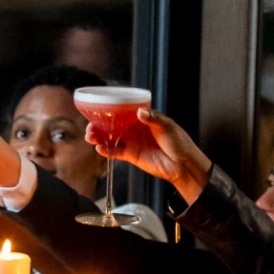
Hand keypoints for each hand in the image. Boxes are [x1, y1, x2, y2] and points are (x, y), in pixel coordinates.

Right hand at [86, 108, 211, 203]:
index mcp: (142, 118)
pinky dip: (106, 151)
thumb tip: (139, 113)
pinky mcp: (131, 155)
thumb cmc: (179, 142)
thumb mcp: (167, 126)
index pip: (122, 110)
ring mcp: (131, 142)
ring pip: (110, 138)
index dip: (109, 109)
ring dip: (98, 137)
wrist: (183, 164)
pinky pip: (115, 152)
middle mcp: (134, 128)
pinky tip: (100, 148)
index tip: (98, 108)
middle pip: (112, 124)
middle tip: (91, 127)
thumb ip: (153, 119)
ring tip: (90, 137)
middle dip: (99, 125)